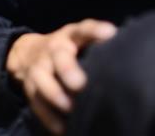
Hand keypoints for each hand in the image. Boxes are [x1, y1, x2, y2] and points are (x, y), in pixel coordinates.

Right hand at [6, 19, 116, 134]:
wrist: (28, 53)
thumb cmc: (68, 49)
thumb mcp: (81, 40)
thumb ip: (99, 44)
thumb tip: (126, 55)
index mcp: (71, 36)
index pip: (83, 29)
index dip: (95, 30)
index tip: (110, 33)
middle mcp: (53, 49)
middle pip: (58, 55)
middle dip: (67, 69)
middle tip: (80, 84)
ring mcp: (39, 67)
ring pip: (42, 79)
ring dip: (55, 94)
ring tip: (71, 109)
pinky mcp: (29, 86)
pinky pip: (36, 101)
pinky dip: (48, 116)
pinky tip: (62, 128)